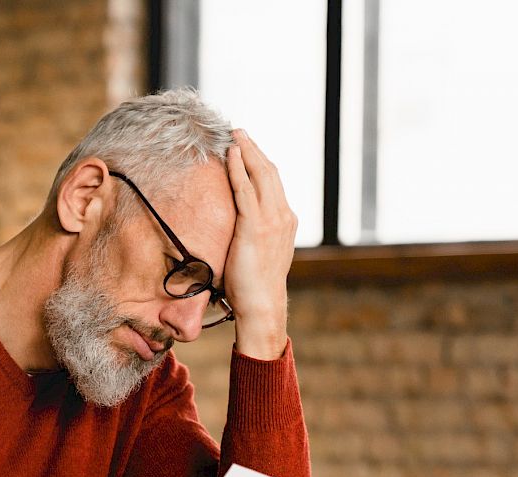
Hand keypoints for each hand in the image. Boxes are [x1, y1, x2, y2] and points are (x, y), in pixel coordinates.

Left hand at [224, 129, 297, 359]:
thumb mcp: (261, 253)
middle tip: (238, 131)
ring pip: (260, 175)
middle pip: (270, 172)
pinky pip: (245, 190)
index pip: (274, 183)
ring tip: (233, 135)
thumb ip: (256, 235)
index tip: (247, 148)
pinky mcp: (255, 227)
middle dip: (254, 149)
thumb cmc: (256, 285)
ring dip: (246, 151)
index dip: (260, 162)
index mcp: (287, 221)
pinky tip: (230, 155)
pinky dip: (238, 170)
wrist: (262, 304)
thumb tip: (241, 228)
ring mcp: (272, 220)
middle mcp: (283, 216)